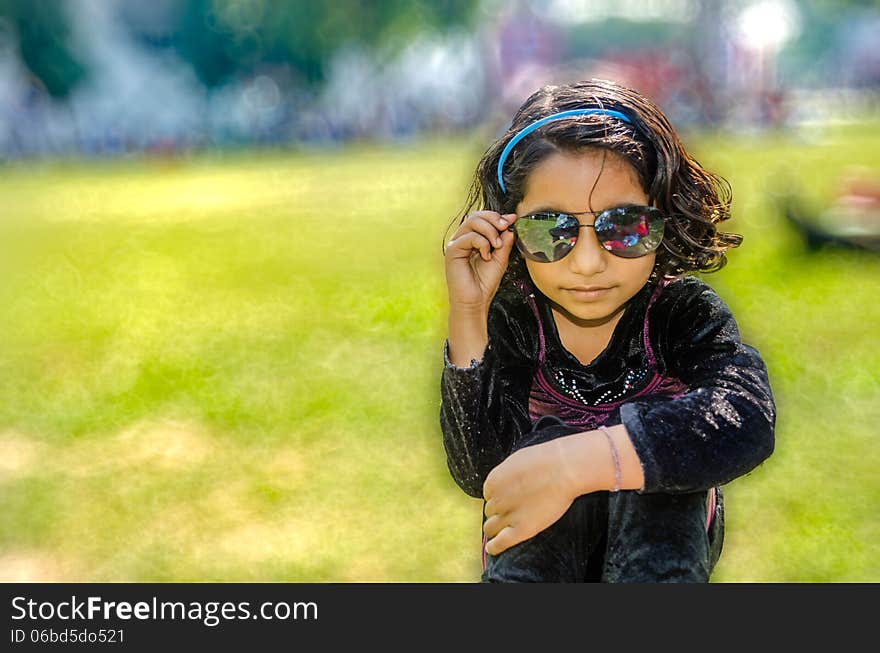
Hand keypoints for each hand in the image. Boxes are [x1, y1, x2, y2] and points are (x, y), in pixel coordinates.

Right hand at [445, 211, 517, 311]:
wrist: (475, 302)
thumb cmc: (485, 283)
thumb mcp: (500, 258)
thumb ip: (505, 240)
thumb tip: (510, 220)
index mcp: (472, 239)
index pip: (482, 218)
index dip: (497, 216)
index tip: (512, 220)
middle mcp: (462, 239)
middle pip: (476, 216)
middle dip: (494, 219)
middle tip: (505, 227)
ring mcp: (456, 244)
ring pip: (472, 222)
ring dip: (490, 230)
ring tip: (497, 246)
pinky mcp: (452, 251)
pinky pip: (469, 236)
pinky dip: (482, 243)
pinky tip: (485, 256)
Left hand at [482, 438, 578, 555]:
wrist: (564, 468)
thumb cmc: (546, 462)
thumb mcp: (516, 462)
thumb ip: (506, 477)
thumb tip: (505, 485)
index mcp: (492, 482)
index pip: (489, 495)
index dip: (500, 497)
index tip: (510, 498)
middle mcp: (495, 499)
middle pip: (490, 511)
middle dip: (500, 511)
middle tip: (513, 511)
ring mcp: (507, 516)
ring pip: (491, 527)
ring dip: (497, 527)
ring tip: (504, 529)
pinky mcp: (521, 530)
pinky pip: (500, 543)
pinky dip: (494, 547)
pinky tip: (492, 548)